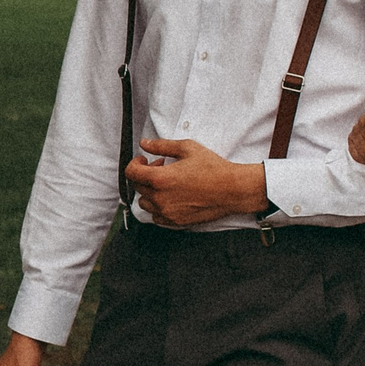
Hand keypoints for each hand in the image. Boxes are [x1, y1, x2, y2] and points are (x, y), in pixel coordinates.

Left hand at [125, 138, 268, 225]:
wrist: (233, 189)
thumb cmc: (213, 168)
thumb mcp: (187, 148)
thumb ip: (161, 146)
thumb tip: (145, 143)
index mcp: (160, 179)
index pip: (131, 173)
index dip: (135, 163)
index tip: (143, 160)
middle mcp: (161, 198)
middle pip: (138, 187)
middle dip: (145, 174)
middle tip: (162, 166)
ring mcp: (168, 212)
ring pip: (145, 203)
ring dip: (150, 191)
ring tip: (167, 182)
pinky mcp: (176, 222)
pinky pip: (156, 216)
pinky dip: (159, 206)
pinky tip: (172, 196)